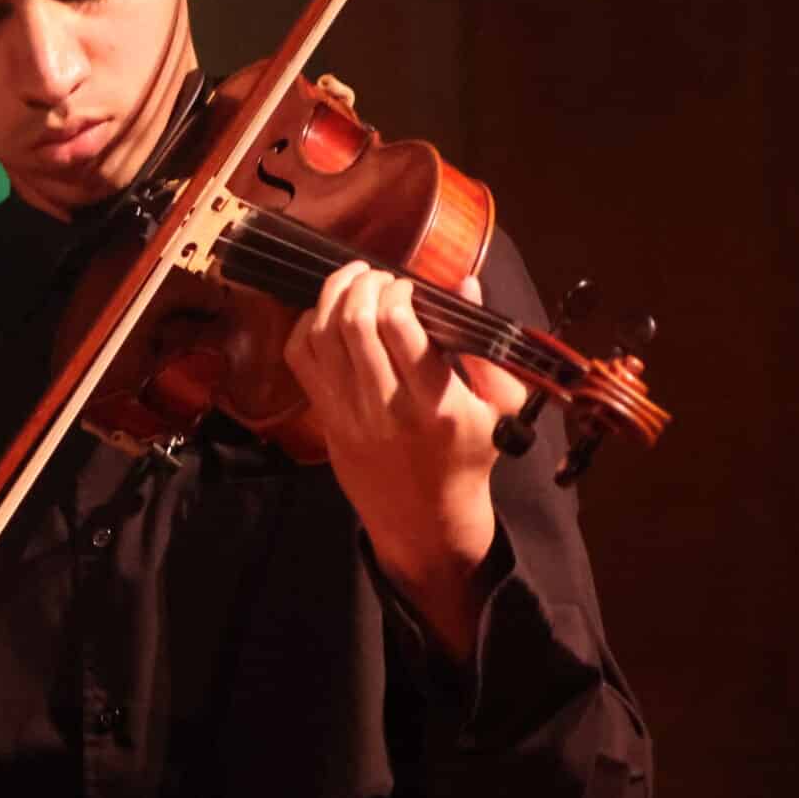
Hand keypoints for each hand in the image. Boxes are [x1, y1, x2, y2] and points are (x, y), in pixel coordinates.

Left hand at [284, 261, 526, 648]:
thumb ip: (481, 344)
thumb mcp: (498, 407)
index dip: (398, 291)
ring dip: (333, 295)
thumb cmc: (468, 457)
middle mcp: (388, 407)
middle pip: (355, 324)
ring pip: (323, 337)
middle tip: (376, 276)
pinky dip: (307, 326)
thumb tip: (465, 283)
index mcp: (437, 403)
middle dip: (363, 284)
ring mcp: (350, 415)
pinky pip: (300, 360)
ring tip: (353, 280)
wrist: (427, 521)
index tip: (408, 286)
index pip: (399, 326)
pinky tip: (328, 314)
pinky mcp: (327, 421)